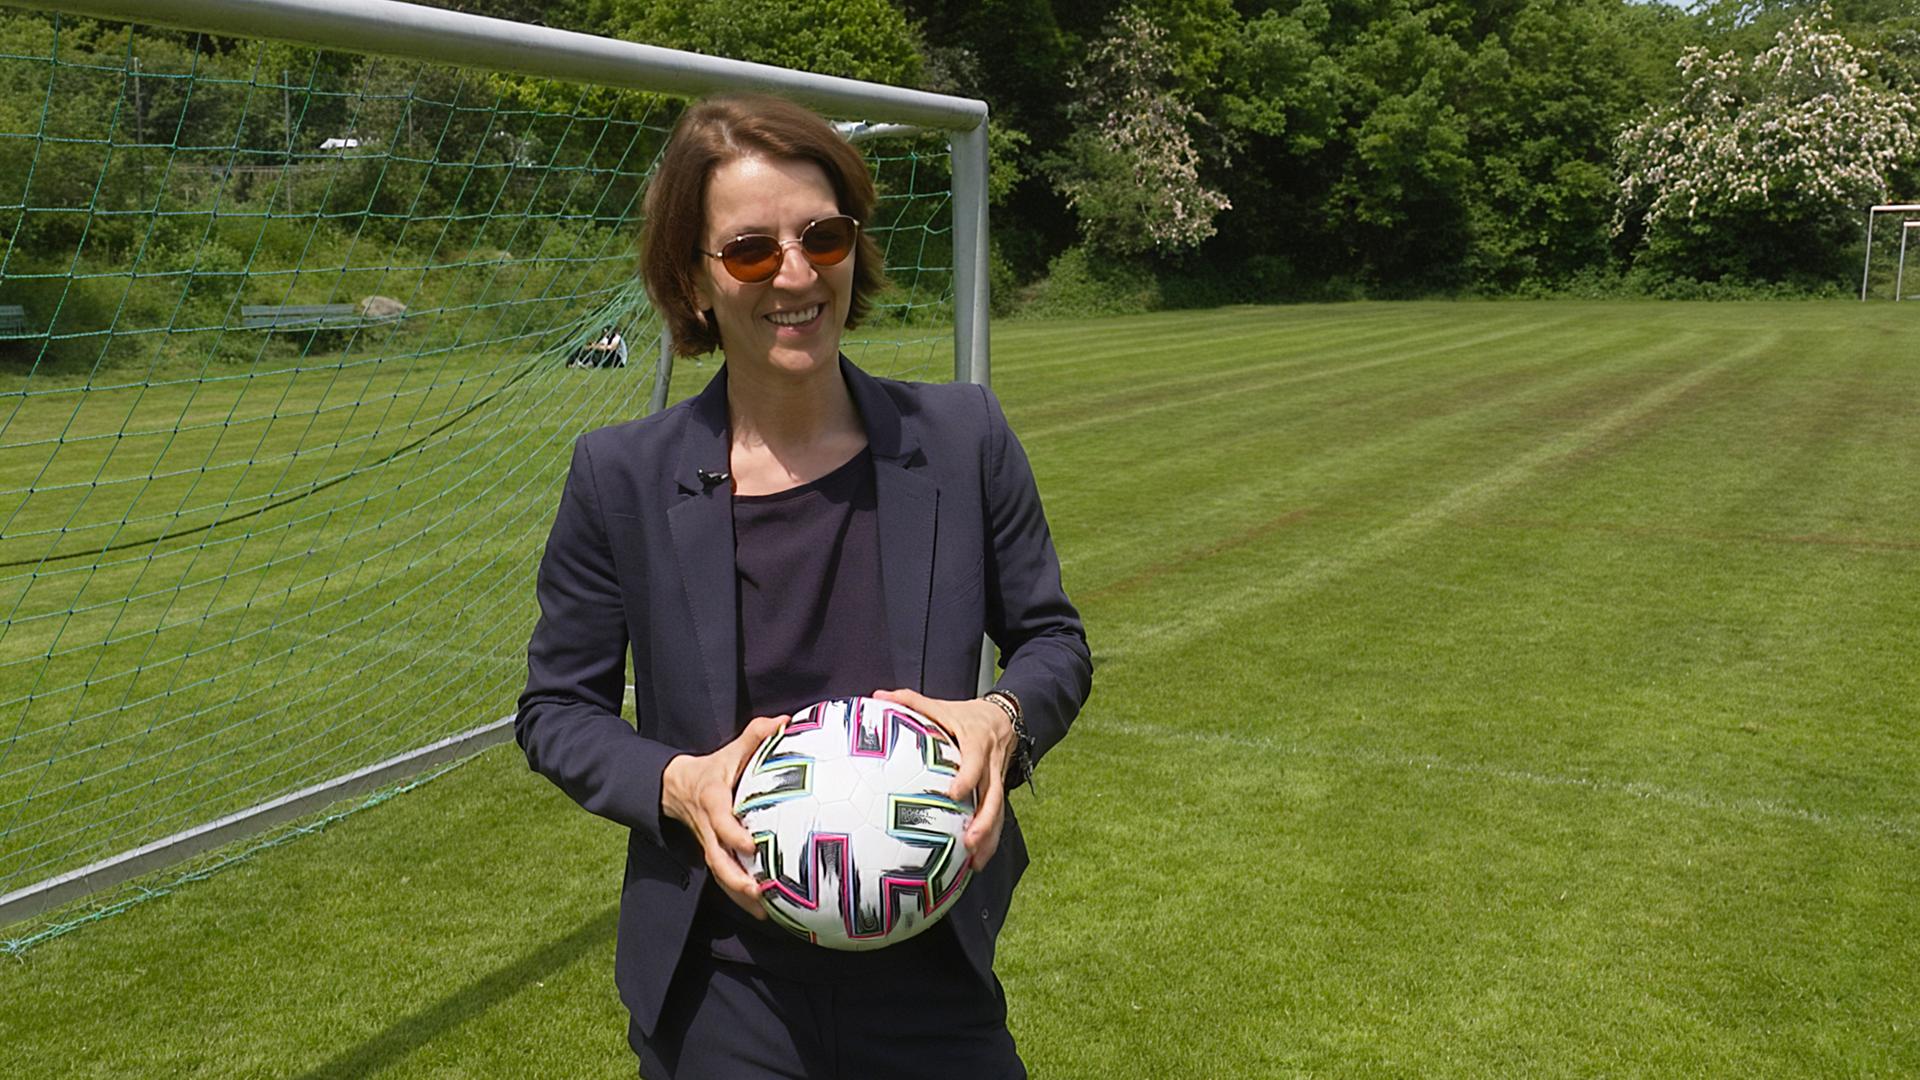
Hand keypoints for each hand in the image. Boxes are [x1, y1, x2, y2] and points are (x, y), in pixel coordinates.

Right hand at [660, 714, 785, 918]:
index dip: (732, 834)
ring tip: (765, 912)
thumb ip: (756, 736)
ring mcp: (709, 844)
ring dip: (739, 895)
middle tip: (759, 892)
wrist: (676, 787)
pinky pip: (726, 877)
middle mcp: (708, 828)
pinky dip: (741, 896)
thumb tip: (784, 721)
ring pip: (720, 874)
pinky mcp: (714, 854)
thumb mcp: (731, 750)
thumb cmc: (714, 768)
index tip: (751, 846)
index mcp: (712, 801)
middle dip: (736, 879)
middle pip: (717, 859)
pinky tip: (764, 911)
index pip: (720, 821)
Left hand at [873, 688, 1012, 871]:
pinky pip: (997, 818)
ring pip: (999, 812)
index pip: (976, 762)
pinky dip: (989, 840)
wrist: (1004, 717)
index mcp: (978, 743)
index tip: (954, 794)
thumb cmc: (965, 715)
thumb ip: (911, 702)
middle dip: (985, 822)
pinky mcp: (997, 792)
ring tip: (976, 862)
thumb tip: (877, 695)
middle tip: (969, 842)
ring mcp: (997, 781)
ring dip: (989, 838)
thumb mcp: (942, 706)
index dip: (968, 777)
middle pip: (994, 796)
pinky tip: (976, 861)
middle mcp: (991, 765)